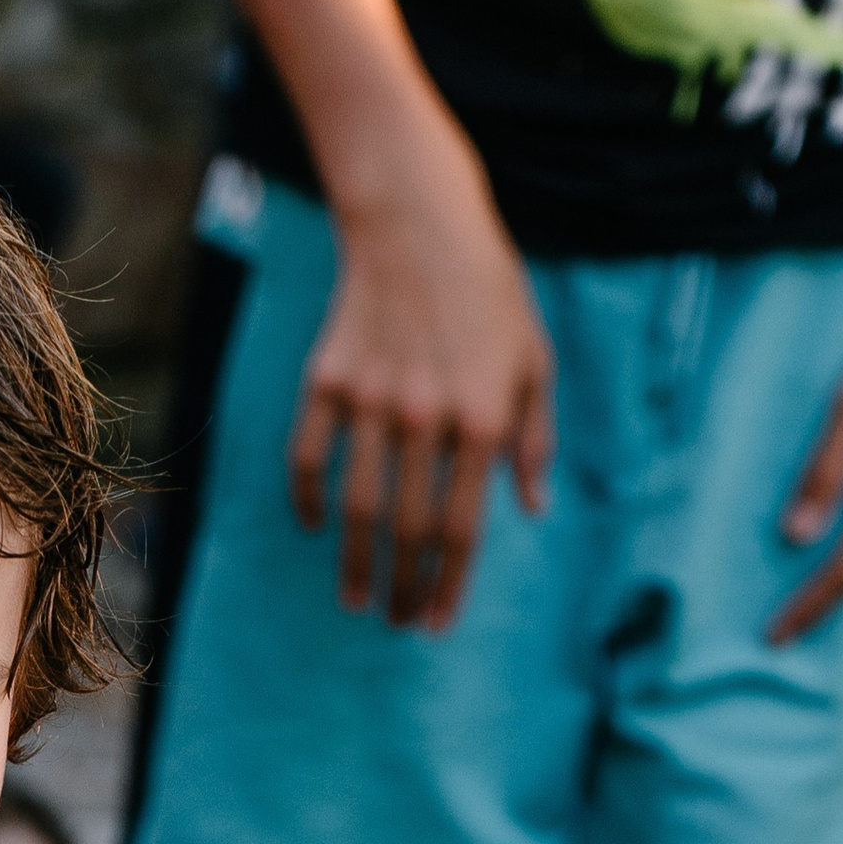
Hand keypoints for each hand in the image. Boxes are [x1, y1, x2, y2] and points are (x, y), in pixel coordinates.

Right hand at [289, 172, 552, 626]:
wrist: (419, 221)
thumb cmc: (488, 294)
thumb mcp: (533, 361)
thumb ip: (534, 439)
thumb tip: (532, 509)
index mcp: (481, 419)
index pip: (462, 527)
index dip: (449, 585)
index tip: (437, 623)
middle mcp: (426, 418)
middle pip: (408, 530)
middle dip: (403, 588)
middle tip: (396, 622)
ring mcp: (372, 400)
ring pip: (358, 507)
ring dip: (355, 565)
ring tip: (356, 601)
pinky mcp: (328, 381)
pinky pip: (309, 457)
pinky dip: (308, 498)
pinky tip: (316, 527)